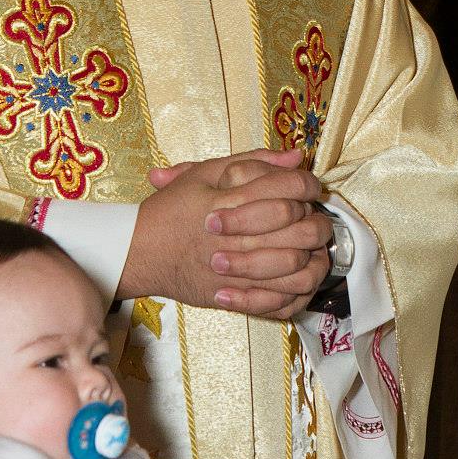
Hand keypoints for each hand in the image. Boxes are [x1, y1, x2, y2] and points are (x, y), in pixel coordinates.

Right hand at [122, 147, 331, 320]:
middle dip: (318, 224)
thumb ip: (253, 162)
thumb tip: (296, 156)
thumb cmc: (171, 210)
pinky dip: (293, 292)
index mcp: (234, 199)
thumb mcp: (206, 173)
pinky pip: (280, 301)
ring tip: (308, 252)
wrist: (139, 251)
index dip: (309, 186)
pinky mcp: (235, 297)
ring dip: (312, 260)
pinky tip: (291, 279)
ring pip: (299, 268)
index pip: (293, 188)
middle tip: (316, 222)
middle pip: (305, 229)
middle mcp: (240, 235)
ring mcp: (239, 270)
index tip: (310, 190)